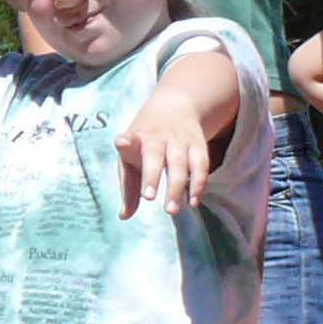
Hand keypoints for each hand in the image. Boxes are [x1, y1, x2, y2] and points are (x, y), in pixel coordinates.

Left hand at [116, 90, 213, 216]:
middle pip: (155, 155)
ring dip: (176, 187)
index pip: (129, 139)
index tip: (121, 143)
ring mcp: (179, 140)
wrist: (174, 107)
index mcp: (136, 139)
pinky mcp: (198, 145)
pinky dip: (198, 184)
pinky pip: (201, 165)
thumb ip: (128, 188)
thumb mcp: (131, 159)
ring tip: (171, 210)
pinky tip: (193, 202)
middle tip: (148, 198)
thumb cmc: (145, 144)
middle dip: (151, 175)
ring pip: (179, 163)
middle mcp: (158, 137)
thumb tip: (124, 216)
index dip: (125, 142)